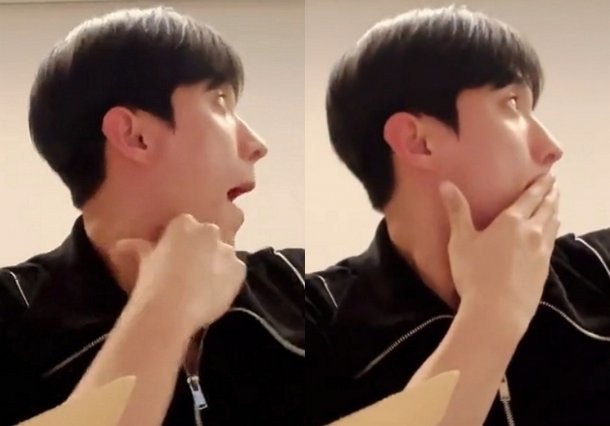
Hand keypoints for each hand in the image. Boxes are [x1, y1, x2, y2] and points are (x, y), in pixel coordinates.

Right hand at [111, 214, 245, 333]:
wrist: (172, 308)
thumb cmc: (152, 280)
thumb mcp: (142, 260)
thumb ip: (137, 247)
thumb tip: (120, 245)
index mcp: (184, 223)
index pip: (186, 226)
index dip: (180, 242)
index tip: (174, 257)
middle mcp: (209, 231)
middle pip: (208, 236)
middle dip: (202, 249)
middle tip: (189, 271)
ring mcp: (227, 249)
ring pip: (223, 253)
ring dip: (216, 264)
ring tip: (202, 285)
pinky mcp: (239, 269)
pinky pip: (235, 270)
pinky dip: (228, 279)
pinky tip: (214, 292)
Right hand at [440, 174, 559, 331]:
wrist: (497, 311)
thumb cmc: (474, 274)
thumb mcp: (460, 241)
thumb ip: (456, 211)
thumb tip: (445, 185)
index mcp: (512, 221)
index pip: (530, 196)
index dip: (540, 184)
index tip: (547, 174)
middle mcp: (532, 231)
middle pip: (547, 207)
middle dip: (551, 194)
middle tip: (553, 185)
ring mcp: (542, 251)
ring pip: (553, 224)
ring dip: (554, 211)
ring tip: (554, 205)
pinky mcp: (544, 269)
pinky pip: (552, 242)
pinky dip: (553, 230)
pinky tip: (550, 234)